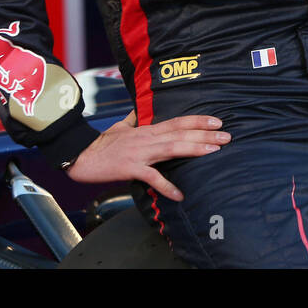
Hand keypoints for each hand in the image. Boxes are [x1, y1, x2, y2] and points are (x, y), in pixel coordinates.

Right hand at [65, 111, 229, 199]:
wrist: (80, 154)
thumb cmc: (102, 143)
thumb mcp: (121, 127)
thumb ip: (133, 120)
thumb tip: (139, 112)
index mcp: (147, 129)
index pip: (177, 122)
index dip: (198, 120)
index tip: (217, 121)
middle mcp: (147, 138)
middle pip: (181, 133)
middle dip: (205, 134)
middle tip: (227, 136)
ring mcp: (140, 153)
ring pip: (172, 148)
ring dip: (195, 149)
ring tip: (214, 151)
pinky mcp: (130, 168)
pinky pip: (151, 177)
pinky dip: (166, 186)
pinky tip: (180, 194)